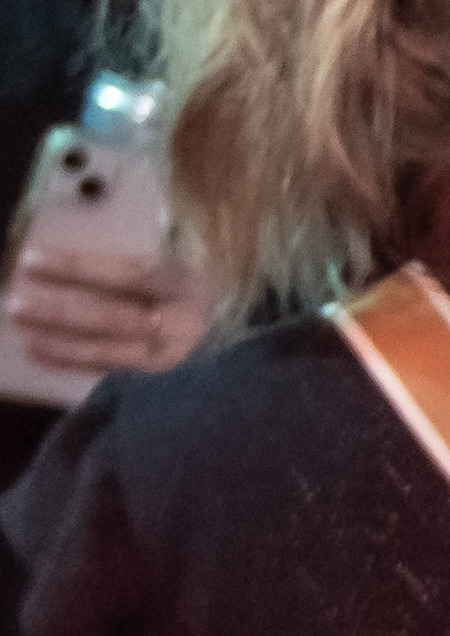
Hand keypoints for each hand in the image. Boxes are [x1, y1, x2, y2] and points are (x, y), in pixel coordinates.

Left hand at [3, 230, 209, 378]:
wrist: (241, 334)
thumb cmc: (207, 286)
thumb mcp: (182, 263)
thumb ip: (144, 261)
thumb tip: (80, 259)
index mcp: (186, 283)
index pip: (126, 274)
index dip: (77, 268)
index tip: (31, 259)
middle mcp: (181, 322)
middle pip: (113, 316)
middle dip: (61, 312)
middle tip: (16, 306)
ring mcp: (175, 353)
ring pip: (111, 349)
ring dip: (64, 342)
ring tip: (26, 336)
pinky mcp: (166, 375)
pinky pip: (114, 369)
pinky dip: (77, 362)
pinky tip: (45, 355)